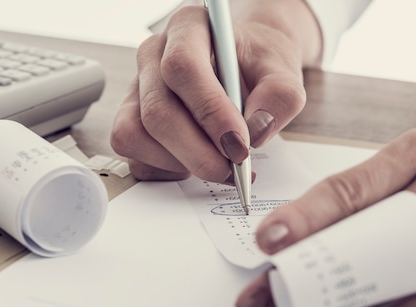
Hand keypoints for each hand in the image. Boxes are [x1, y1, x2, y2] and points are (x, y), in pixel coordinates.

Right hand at [109, 1, 320, 183]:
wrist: (246, 70)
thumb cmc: (259, 65)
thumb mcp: (284, 71)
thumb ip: (280, 96)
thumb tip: (256, 130)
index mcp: (188, 28)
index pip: (183, 67)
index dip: (210, 112)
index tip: (239, 144)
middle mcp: (153, 56)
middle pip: (157, 110)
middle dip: (198, 152)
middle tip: (233, 170)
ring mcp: (136, 90)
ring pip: (137, 135)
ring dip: (181, 162)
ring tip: (218, 164)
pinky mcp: (131, 121)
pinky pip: (135, 156)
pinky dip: (166, 170)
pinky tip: (195, 163)